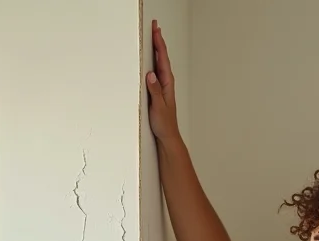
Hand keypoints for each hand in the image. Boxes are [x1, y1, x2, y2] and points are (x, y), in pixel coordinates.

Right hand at [146, 19, 179, 143]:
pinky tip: (152, 58)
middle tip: (155, 27)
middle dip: (158, 41)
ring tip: (154, 36)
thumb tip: (150, 74)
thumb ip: (154, 90)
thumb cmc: (164, 123)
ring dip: (157, 49)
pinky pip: (157, 70)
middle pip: (162, 57)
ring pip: (160, 62)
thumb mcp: (158, 106)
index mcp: (167, 83)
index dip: (159, 43)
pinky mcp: (159, 90)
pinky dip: (154, 60)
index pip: (162, 59)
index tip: (156, 30)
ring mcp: (163, 85)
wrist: (168, 135)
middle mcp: (166, 82)